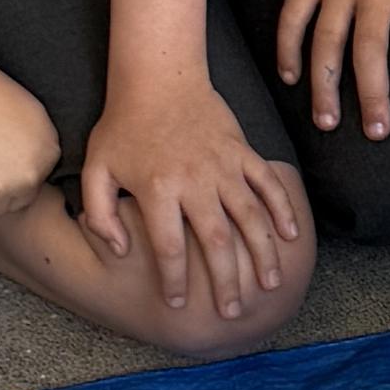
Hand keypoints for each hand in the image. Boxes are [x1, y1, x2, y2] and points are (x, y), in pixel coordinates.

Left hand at [79, 80, 304, 324]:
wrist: (159, 77)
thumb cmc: (123, 126)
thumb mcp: (97, 168)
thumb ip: (99, 214)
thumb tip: (120, 251)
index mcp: (157, 189)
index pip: (168, 246)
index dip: (174, 278)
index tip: (180, 303)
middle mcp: (194, 180)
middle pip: (216, 240)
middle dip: (226, 280)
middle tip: (232, 312)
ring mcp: (223, 165)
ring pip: (250, 216)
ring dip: (263, 252)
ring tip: (270, 284)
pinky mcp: (242, 151)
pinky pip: (267, 183)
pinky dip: (282, 208)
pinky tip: (291, 235)